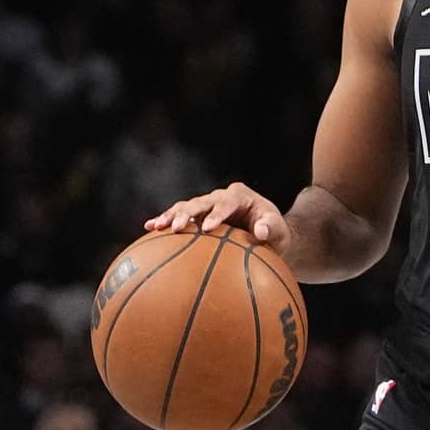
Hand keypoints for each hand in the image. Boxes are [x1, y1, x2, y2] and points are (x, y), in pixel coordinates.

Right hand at [146, 182, 284, 247]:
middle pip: (200, 202)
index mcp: (240, 196)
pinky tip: (149, 228)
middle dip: (187, 213)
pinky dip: (166, 221)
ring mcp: (207, 206)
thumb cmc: (275, 231)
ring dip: (171, 216)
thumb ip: (273, 228)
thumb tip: (262, 231)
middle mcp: (220, 197)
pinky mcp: (198, 217)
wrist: (266, 233)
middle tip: (177, 228)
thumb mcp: (280, 231)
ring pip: (186, 207)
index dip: (216, 213)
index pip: (226, 203)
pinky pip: (180, 218)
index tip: (207, 228)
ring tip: (156, 226)